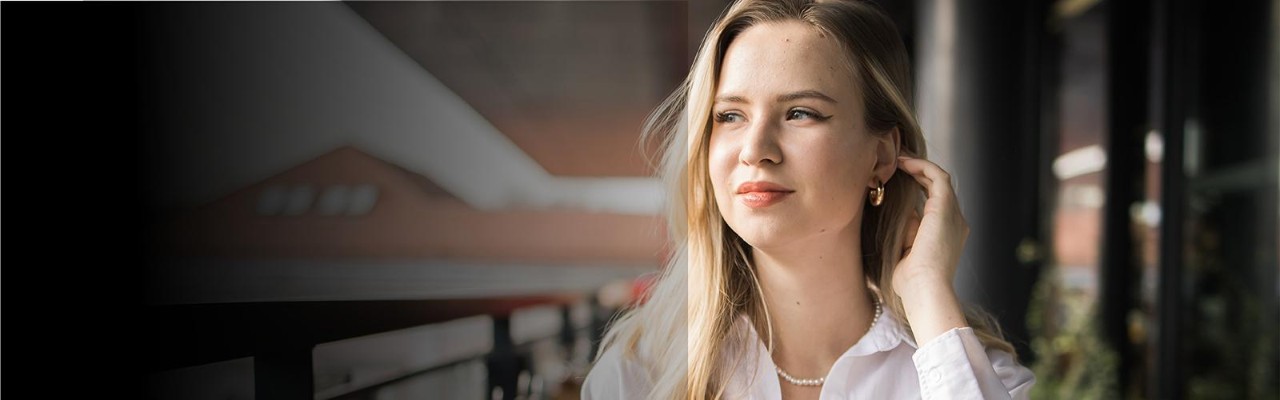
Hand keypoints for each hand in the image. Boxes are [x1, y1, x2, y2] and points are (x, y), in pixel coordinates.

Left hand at [891, 156, 968, 343]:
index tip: (896, 177)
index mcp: (947, 234)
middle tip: (895, 162)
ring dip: (918, 165)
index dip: (918, 186)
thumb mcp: (906, 251)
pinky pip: (938, 177)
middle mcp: (955, 222)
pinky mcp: (946, 209)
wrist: (924, 290)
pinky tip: (902, 163)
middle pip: (938, 187)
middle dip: (918, 172)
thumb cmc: (910, 281)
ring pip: (939, 178)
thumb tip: (900, 210)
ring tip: (897, 158)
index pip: (935, 202)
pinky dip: (921, 166)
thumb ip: (906, 231)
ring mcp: (954, 215)